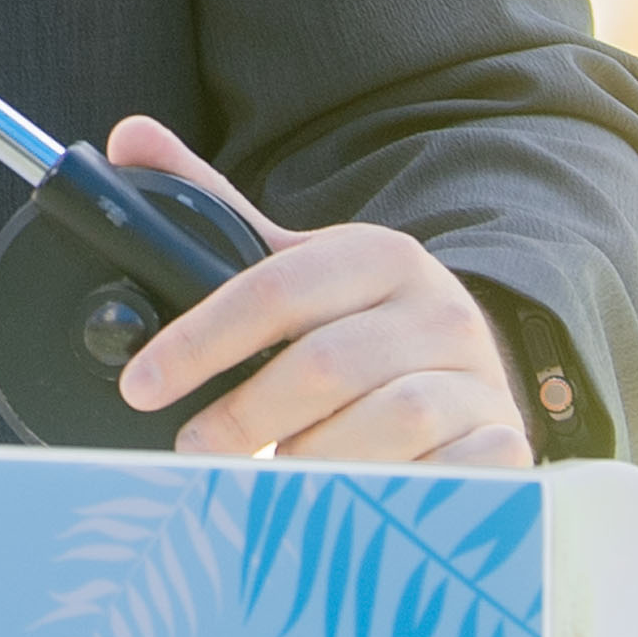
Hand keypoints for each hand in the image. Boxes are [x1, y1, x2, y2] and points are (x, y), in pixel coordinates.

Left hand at [102, 119, 531, 469]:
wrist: (474, 368)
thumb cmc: (361, 322)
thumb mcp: (297, 262)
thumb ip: (215, 206)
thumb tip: (131, 137)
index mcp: (380, 256)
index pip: (276, 290)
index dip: (201, 340)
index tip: (143, 384)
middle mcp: (439, 309)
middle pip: (323, 366)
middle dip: (244, 415)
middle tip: (193, 448)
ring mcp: (479, 378)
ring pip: (380, 426)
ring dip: (312, 457)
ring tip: (276, 468)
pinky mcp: (506, 444)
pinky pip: (437, 477)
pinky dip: (384, 494)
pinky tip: (350, 499)